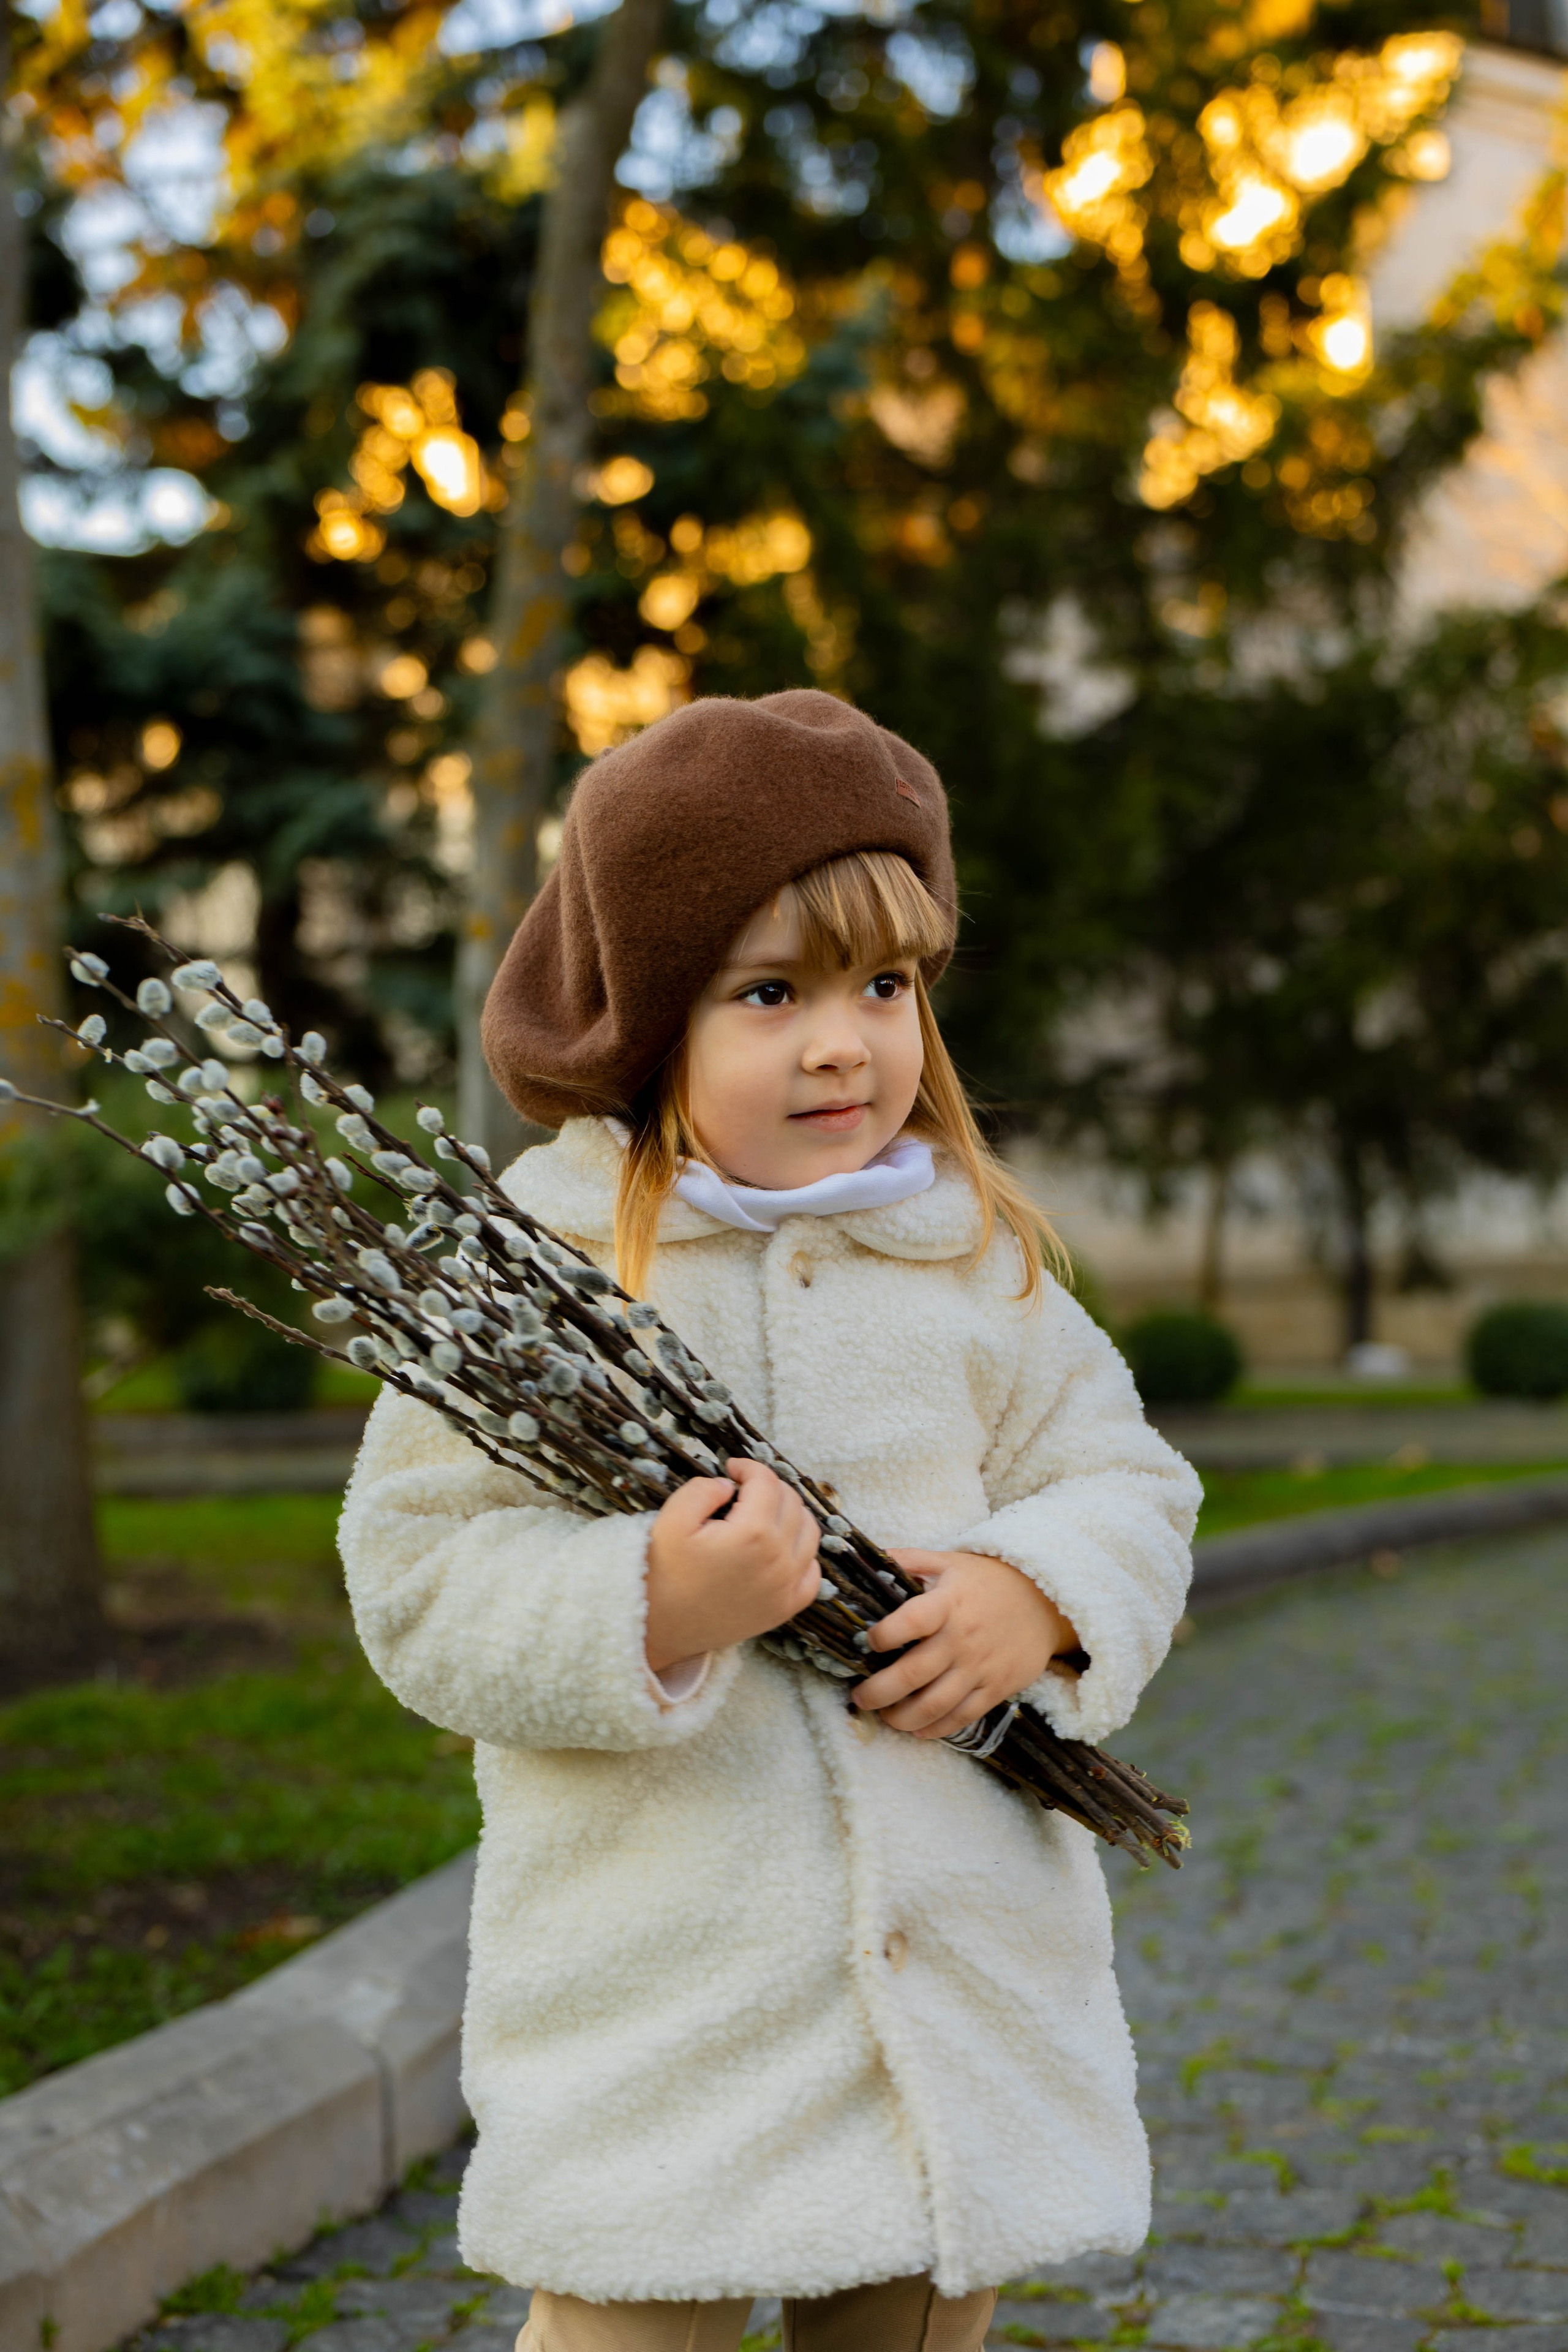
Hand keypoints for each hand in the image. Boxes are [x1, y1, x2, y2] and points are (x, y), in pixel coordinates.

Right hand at [645, 1458, 821, 1674]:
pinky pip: (813, 1572)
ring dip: (790, 1514)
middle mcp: (778, 1559)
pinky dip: (803, 1553)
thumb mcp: (671, 1520)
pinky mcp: (785, 1609)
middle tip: (744, 1489)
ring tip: (763, 1512)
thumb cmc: (662, 1574)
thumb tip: (730, 1486)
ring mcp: (786, 1587)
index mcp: (752, 1534)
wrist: (658, 1628)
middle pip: (792, 1503)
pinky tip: (780, 1548)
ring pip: (809, 1533)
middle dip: (769, 1487)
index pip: (767, 1482)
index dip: (749, 1467)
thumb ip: (703, 1490)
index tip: (733, 1468)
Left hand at [853, 1549, 1079, 1740]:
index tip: (868, 1642)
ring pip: (935, 1704)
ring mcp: (980, 1667)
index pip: (913, 1620)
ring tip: (885, 1717)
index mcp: (948, 1603)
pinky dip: (937, 1728)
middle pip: (914, 1673)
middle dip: (879, 1692)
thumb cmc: (987, 1582)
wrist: (1044, 1602)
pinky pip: (963, 1716)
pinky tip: (917, 1729)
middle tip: (860, 1698)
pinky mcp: (996, 1688)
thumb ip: (909, 1560)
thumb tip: (869, 1558)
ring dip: (903, 1717)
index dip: (885, 1634)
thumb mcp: (950, 1561)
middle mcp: (962, 1638)